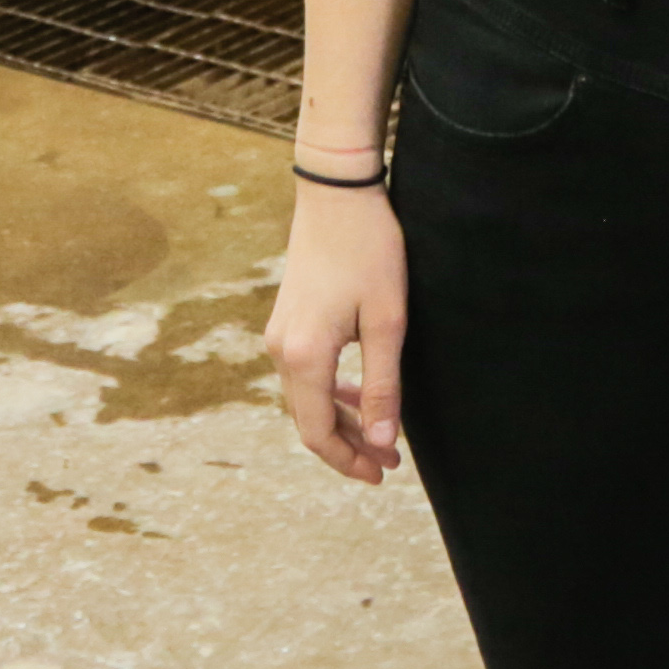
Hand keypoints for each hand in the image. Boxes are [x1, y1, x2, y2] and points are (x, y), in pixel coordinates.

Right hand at [267, 180, 409, 482]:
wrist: (336, 194)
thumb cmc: (369, 251)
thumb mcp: (387, 322)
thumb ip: (382, 386)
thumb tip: (382, 442)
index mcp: (304, 357)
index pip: (318, 433)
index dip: (349, 460)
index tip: (382, 473)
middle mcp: (280, 351)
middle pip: (309, 421)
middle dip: (349, 446)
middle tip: (389, 463)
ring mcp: (279, 336)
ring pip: (307, 399)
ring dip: (342, 421)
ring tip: (382, 437)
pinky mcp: (287, 322)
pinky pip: (306, 374)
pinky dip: (332, 393)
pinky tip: (361, 396)